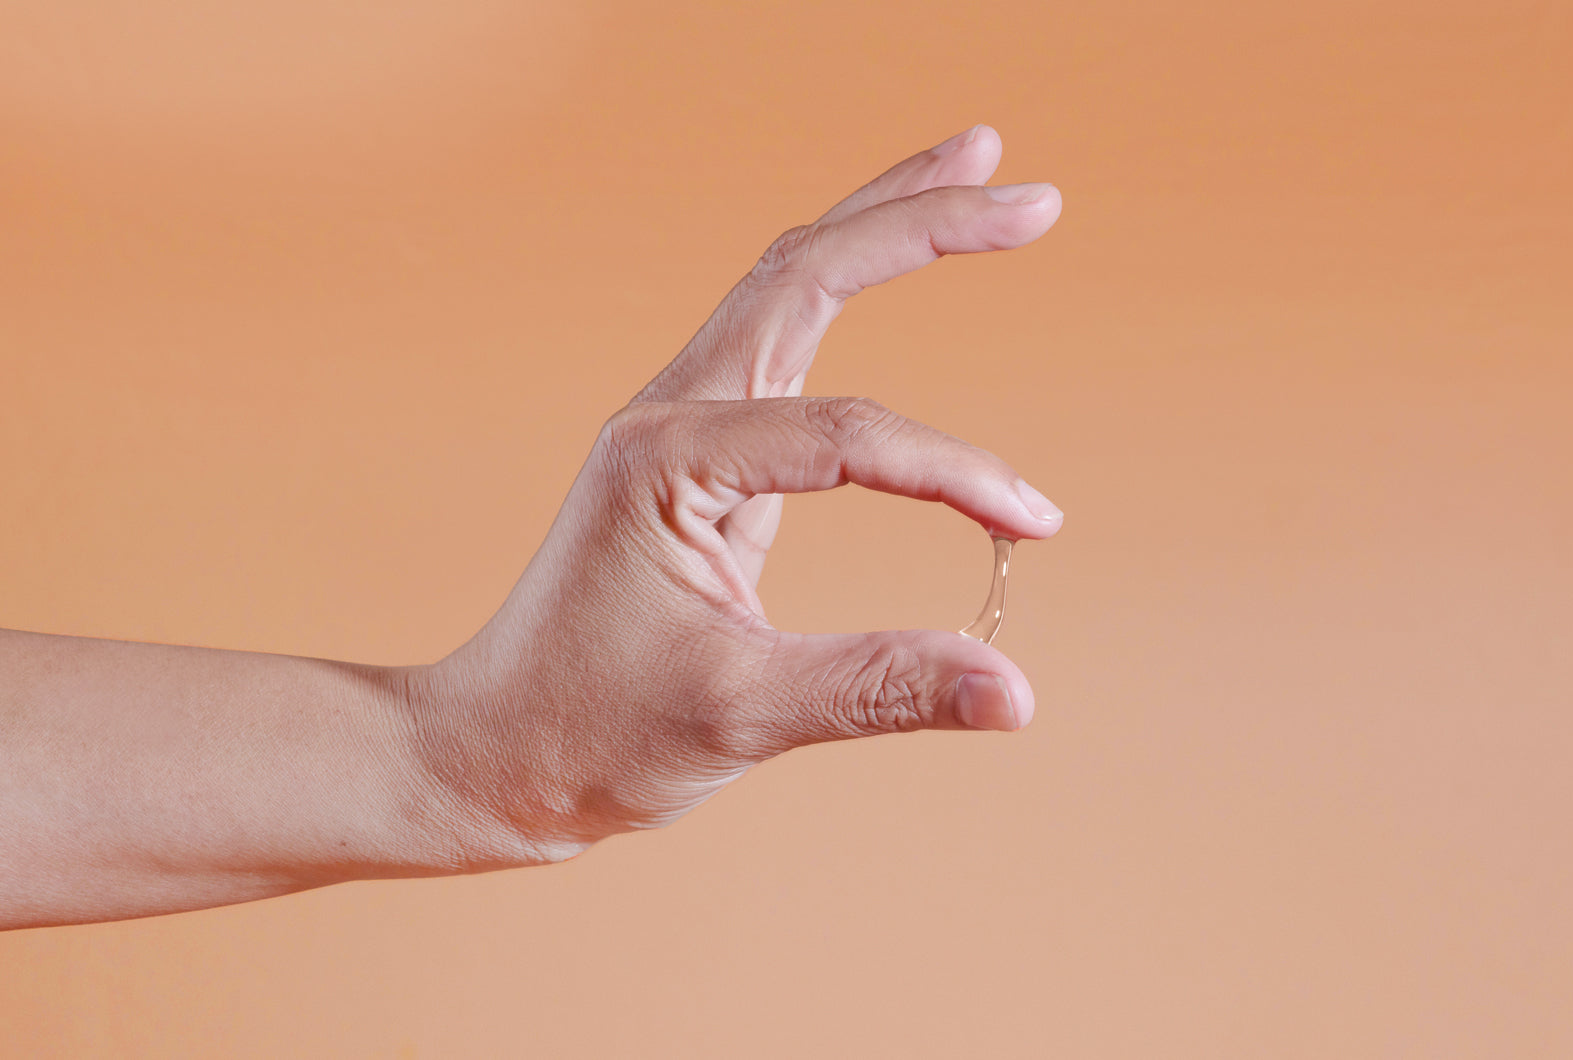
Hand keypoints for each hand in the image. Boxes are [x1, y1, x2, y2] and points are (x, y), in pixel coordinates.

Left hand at [404, 126, 1063, 867]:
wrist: (497, 748)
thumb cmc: (592, 733)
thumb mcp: (741, 716)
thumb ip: (881, 689)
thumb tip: (1014, 694)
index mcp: (668, 460)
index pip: (845, 437)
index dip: (955, 472)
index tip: (1034, 526)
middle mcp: (669, 416)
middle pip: (807, 273)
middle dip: (921, 224)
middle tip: (1033, 196)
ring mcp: (679, 422)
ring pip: (789, 282)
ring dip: (880, 222)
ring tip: (974, 167)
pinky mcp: (697, 451)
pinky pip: (781, 336)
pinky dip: (844, 283)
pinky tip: (885, 260)